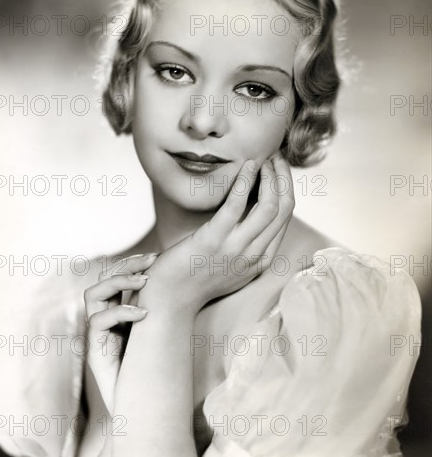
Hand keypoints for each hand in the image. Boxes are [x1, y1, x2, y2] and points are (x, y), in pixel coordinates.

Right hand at [83, 253, 157, 413]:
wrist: (141, 408)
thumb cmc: (155, 369)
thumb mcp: (161, 333)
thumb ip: (163, 312)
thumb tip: (189, 285)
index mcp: (119, 312)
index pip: (116, 277)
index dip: (132, 264)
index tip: (157, 258)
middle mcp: (105, 319)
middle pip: (103, 279)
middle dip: (126, 266)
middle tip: (151, 262)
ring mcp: (98, 334)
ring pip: (93, 294)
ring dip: (118, 283)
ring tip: (144, 283)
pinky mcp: (95, 350)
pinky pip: (98, 321)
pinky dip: (120, 312)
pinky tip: (143, 314)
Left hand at [139, 151, 294, 316]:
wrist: (169, 298)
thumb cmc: (195, 277)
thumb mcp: (231, 263)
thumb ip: (246, 242)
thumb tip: (250, 209)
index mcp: (262, 260)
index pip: (285, 218)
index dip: (286, 188)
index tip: (279, 169)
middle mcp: (255, 255)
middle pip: (284, 209)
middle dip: (284, 177)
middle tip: (276, 157)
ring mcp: (236, 248)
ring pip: (270, 206)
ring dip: (271, 176)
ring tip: (264, 158)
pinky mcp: (214, 239)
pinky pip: (237, 204)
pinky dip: (245, 181)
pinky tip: (246, 165)